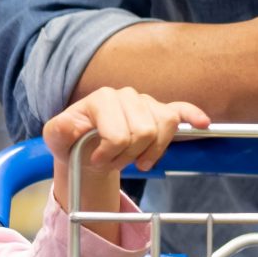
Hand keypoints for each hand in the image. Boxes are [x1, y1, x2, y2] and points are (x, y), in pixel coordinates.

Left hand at [46, 87, 209, 211]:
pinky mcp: (160, 111)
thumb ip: (59, 131)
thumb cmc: (71, 142)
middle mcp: (126, 95)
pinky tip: (202, 124)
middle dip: (129, 155)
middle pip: (145, 132)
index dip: (110, 154)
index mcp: (102, 98)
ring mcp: (145, 102)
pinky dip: (192, 116)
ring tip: (134, 159)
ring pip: (164, 126)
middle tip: (114, 162)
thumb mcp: (55, 138)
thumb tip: (73, 125)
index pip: (119, 132)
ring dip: (151, 151)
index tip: (97, 160)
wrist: (84, 146)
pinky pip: (181, 110)